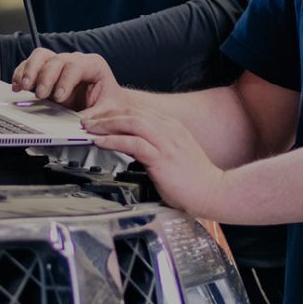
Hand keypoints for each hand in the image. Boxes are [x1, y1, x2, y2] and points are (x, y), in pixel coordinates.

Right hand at [12, 47, 122, 110]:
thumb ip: (95, 118)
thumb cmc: (109, 105)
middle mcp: (75, 61)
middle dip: (46, 77)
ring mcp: (59, 64)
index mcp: (93, 65)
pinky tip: (17, 86)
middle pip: (56, 60)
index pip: (76, 66)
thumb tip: (80, 125)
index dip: (65, 80)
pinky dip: (22, 73)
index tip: (59, 97)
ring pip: (41, 56)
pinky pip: (31, 64)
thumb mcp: (108, 112)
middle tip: (41, 95)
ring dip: (30, 70)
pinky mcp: (46, 72)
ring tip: (24, 87)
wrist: (107, 103)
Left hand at [81, 106, 223, 216]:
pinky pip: (133, 143)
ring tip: (89, 128)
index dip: (115, 112)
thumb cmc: (194, 179)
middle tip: (87, 119)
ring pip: (131, 122)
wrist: (215, 192)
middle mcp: (169, 129)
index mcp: (172, 126)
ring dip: (106, 124)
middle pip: (132, 112)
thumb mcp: (174, 154)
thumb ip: (156, 146)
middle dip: (106, 114)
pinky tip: (101, 142)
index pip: (139, 111)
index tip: (99, 117)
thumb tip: (132, 146)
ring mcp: (166, 142)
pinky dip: (114, 140)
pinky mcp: (162, 157)